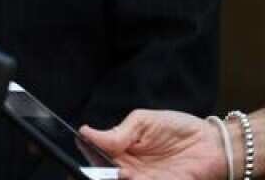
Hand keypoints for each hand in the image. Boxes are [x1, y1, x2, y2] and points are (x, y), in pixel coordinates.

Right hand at [80, 110, 223, 179]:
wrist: (214, 145)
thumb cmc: (179, 128)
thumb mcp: (144, 121)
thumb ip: (118, 131)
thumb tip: (86, 133)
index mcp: (120, 148)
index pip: (95, 152)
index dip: (86, 152)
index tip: (82, 148)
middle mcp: (128, 167)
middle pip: (103, 172)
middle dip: (99, 170)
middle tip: (110, 163)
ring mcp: (143, 179)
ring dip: (116, 177)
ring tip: (123, 171)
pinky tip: (134, 175)